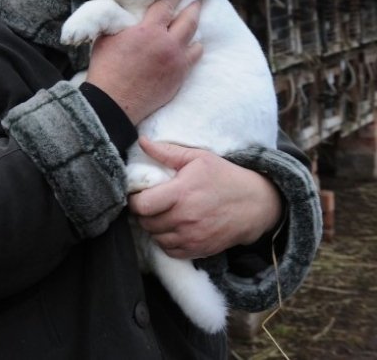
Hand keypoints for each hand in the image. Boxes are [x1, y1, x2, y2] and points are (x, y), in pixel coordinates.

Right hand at [84, 0, 202, 123]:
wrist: (113, 103)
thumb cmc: (106, 69)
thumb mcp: (106, 38)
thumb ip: (120, 23)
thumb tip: (123, 12)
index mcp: (148, 31)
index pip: (167, 5)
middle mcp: (167, 44)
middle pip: (189, 19)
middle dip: (194, 6)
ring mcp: (176, 61)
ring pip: (195, 39)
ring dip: (194, 29)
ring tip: (194, 23)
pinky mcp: (180, 77)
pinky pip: (194, 58)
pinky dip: (193, 49)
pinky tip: (192, 46)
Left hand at [127, 138, 282, 258]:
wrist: (257, 204)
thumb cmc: (225, 177)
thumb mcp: (198, 158)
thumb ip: (166, 152)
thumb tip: (141, 141)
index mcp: (181, 194)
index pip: (142, 206)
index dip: (134, 201)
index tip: (137, 195)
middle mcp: (185, 218)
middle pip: (146, 223)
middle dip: (143, 214)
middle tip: (149, 204)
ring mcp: (193, 237)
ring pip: (156, 238)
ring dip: (154, 228)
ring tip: (161, 215)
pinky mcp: (200, 250)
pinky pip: (170, 251)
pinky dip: (167, 242)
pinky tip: (172, 229)